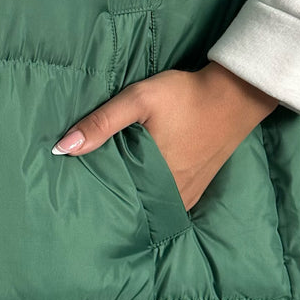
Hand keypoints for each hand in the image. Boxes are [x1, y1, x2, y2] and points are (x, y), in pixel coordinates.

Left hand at [51, 62, 279, 210]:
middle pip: (131, 203)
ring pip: (149, 204)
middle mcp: (171, 193)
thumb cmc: (186, 95)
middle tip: (85, 190)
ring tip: (107, 189)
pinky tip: (137, 185)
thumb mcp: (139, 99)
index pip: (114, 196)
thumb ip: (102, 122)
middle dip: (111, 197)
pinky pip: (167, 201)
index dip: (94, 192)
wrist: (235, 95)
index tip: (74, 189)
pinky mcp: (197, 190)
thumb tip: (64, 148)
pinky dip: (151, 195)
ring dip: (132, 197)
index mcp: (155, 177)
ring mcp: (187, 195)